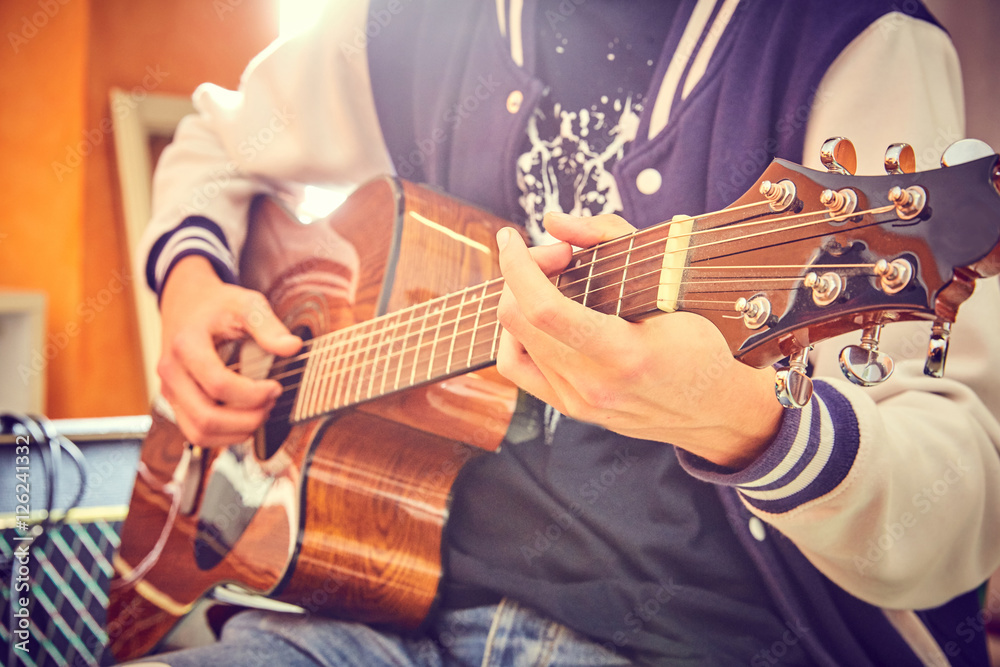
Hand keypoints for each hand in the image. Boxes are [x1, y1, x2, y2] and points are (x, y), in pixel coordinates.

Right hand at [158, 256, 301, 446]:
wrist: (186, 302)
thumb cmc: (218, 305)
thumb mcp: (246, 304)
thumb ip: (268, 326)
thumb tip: (293, 346)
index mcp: (186, 345)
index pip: (218, 384)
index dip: (253, 394)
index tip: (276, 387)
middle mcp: (171, 371)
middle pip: (205, 417)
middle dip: (247, 419)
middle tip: (271, 404)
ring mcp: (169, 390)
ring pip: (198, 432)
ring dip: (235, 432)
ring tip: (261, 414)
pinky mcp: (174, 401)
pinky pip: (195, 433)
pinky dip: (223, 436)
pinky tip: (246, 421)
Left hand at [494, 212, 783, 468]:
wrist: (713, 409)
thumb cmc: (697, 344)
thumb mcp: (671, 280)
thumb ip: (611, 238)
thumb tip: (553, 221)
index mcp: (624, 354)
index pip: (545, 309)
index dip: (518, 266)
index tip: (512, 238)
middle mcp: (594, 385)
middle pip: (520, 321)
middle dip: (522, 274)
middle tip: (554, 256)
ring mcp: (578, 402)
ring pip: (512, 342)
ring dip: (518, 301)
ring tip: (547, 282)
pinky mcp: (569, 408)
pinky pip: (517, 367)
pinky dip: (516, 333)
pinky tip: (536, 315)